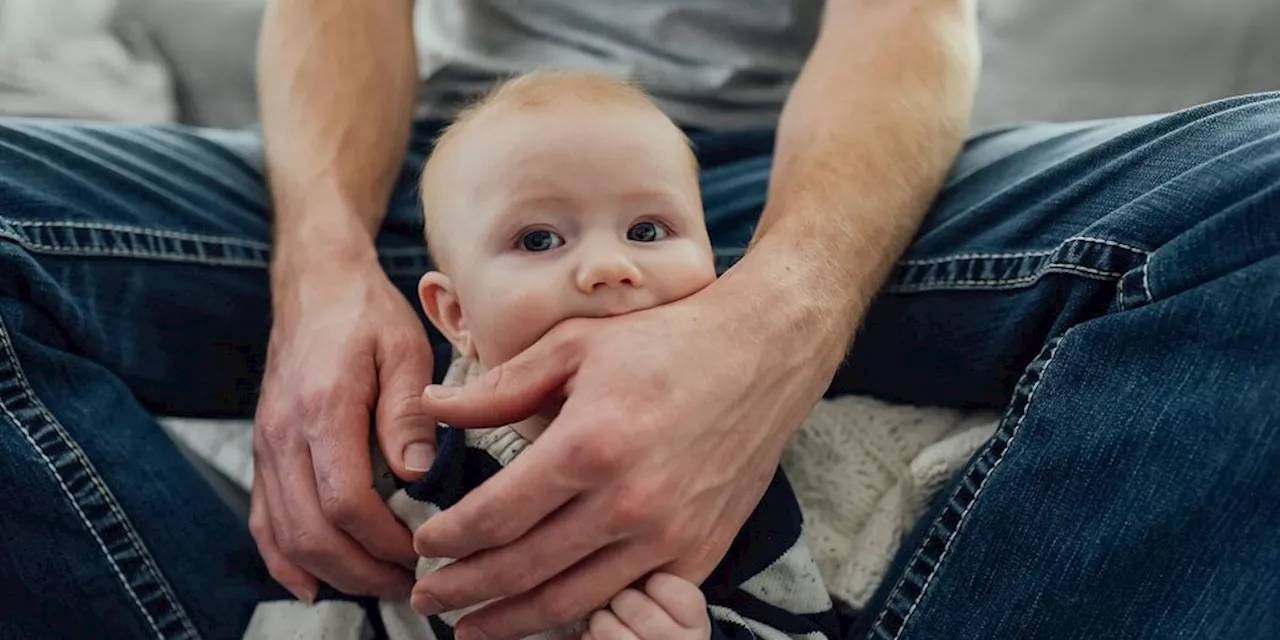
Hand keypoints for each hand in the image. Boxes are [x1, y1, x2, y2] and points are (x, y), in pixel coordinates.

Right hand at [250, 245, 436, 601]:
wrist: (314, 284)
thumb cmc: (365, 314)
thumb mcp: (405, 349)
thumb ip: (409, 414)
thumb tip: (418, 477)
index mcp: (322, 409)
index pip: (345, 502)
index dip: (385, 540)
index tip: (424, 548)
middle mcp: (282, 435)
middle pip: (311, 533)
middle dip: (363, 571)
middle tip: (411, 582)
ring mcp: (266, 447)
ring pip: (284, 537)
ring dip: (332, 573)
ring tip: (381, 585)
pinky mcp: (263, 453)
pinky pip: (263, 521)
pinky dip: (285, 560)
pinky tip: (314, 584)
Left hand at [410, 253, 845, 638]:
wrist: (763, 357)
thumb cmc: (668, 343)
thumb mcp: (575, 346)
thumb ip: (500, 387)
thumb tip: (432, 410)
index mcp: (588, 445)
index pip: (496, 515)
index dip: (450, 538)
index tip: (426, 542)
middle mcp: (627, 502)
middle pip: (524, 568)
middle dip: (465, 590)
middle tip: (427, 599)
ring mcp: (667, 535)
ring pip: (572, 600)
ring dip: (514, 619)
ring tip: (474, 627)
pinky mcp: (699, 552)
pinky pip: (631, 601)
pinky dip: (586, 616)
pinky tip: (552, 615)